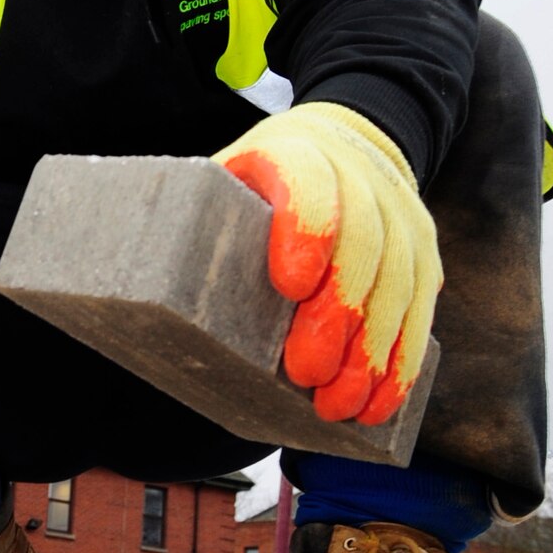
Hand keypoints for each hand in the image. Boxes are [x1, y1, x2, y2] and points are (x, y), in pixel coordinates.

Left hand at [213, 102, 440, 423]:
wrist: (344, 143)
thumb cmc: (260, 184)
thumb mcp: (223, 182)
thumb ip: (191, 226)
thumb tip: (127, 298)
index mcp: (296, 153)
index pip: (310, 182)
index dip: (307, 229)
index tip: (290, 285)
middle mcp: (358, 178)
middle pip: (363, 243)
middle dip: (337, 316)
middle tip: (307, 376)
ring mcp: (399, 213)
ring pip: (399, 283)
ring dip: (372, 355)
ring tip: (338, 408)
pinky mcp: (424, 251)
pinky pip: (421, 310)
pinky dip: (402, 363)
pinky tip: (379, 405)